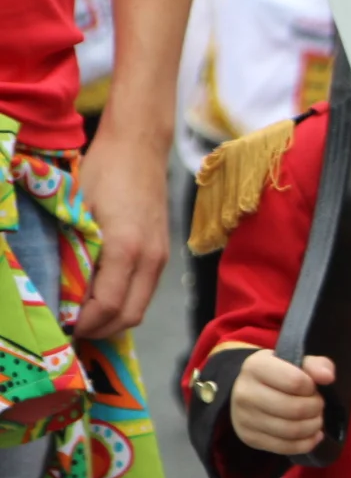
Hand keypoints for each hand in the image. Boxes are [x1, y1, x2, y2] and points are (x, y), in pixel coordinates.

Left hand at [73, 122, 169, 337]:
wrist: (140, 148)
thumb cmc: (102, 172)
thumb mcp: (77, 213)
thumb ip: (74, 254)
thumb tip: (61, 293)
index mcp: (126, 248)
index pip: (108, 305)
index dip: (83, 324)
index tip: (61, 325)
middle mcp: (150, 259)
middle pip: (130, 317)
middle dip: (99, 330)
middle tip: (69, 327)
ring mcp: (160, 257)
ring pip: (140, 308)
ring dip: (112, 319)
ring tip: (83, 315)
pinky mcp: (162, 253)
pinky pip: (144, 292)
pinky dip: (124, 303)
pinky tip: (101, 294)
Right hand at [231, 350, 334, 454]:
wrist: (249, 392)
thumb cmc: (278, 374)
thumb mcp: (295, 361)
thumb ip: (315, 365)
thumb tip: (328, 377)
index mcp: (255, 367)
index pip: (295, 381)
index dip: (311, 387)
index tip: (312, 387)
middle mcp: (245, 393)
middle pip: (295, 409)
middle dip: (316, 408)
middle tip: (319, 404)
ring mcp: (244, 418)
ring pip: (291, 430)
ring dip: (313, 426)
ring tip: (316, 418)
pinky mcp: (249, 438)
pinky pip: (285, 447)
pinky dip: (307, 443)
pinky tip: (314, 435)